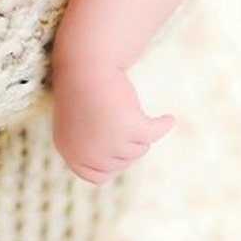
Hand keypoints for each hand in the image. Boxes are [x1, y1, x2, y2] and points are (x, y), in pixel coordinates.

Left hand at [52, 62, 174, 184]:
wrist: (84, 62)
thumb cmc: (81, 90)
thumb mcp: (76, 125)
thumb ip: (89, 151)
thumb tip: (103, 178)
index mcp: (72, 154)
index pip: (99, 176)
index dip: (110, 160)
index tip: (115, 145)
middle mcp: (91, 154)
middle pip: (124, 161)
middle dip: (124, 138)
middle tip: (112, 111)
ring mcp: (111, 144)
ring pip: (139, 147)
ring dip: (136, 126)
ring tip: (122, 103)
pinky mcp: (130, 128)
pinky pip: (155, 132)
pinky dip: (162, 124)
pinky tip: (168, 119)